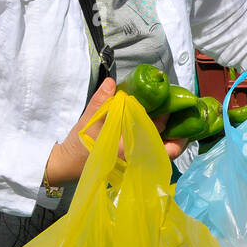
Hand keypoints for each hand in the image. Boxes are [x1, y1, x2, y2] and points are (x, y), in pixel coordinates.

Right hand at [44, 78, 185, 185]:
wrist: (68, 164)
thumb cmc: (79, 144)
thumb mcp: (88, 121)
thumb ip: (101, 101)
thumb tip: (112, 82)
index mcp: (129, 149)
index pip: (158, 138)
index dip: (168, 123)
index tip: (171, 108)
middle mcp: (136, 159)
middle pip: (167, 149)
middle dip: (176, 132)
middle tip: (178, 113)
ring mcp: (136, 163)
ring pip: (162, 152)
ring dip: (169, 137)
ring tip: (173, 119)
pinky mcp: (133, 162)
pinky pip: (153, 153)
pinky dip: (159, 141)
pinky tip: (159, 127)